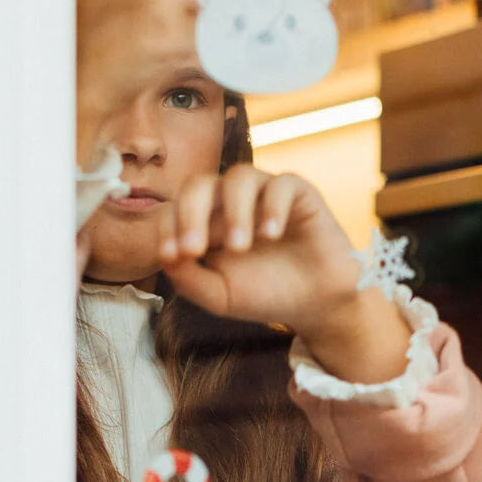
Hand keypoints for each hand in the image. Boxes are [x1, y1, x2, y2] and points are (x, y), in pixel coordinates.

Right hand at [76, 0, 282, 164]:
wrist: (79, 67)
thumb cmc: (113, 25)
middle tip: (287, 3)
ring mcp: (163, 1)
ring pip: (234, 2)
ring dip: (263, 20)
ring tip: (277, 34)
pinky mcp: (170, 41)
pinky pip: (223, 44)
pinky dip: (246, 55)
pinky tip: (255, 63)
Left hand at [159, 166, 412, 382]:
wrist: (314, 304)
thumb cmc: (266, 295)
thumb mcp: (219, 297)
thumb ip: (189, 279)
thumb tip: (166, 256)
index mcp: (207, 222)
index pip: (175, 209)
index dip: (169, 227)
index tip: (174, 256)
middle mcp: (232, 201)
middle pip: (200, 184)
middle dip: (191, 214)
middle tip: (194, 249)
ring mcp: (265, 194)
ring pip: (240, 177)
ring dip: (234, 212)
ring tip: (240, 248)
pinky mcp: (299, 194)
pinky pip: (282, 184)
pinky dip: (272, 207)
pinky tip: (272, 235)